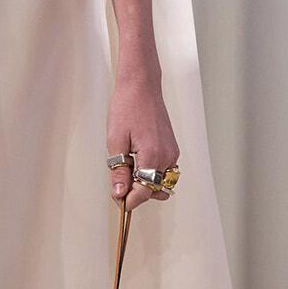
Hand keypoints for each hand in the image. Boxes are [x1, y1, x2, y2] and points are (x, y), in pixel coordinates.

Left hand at [106, 77, 179, 211]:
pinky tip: (136, 165)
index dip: (130, 201)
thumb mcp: (116, 141)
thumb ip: (119, 171)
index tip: (118, 202)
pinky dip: (151, 174)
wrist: (141, 86)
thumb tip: (120, 194)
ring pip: (160, 182)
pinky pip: (164, 170)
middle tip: (118, 186)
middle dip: (136, 193)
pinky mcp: (172, 148)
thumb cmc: (127, 107)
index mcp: (153, 154)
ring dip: (144, 184)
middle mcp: (167, 155)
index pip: (144, 191)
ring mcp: (172, 152)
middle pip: (153, 189)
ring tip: (126, 174)